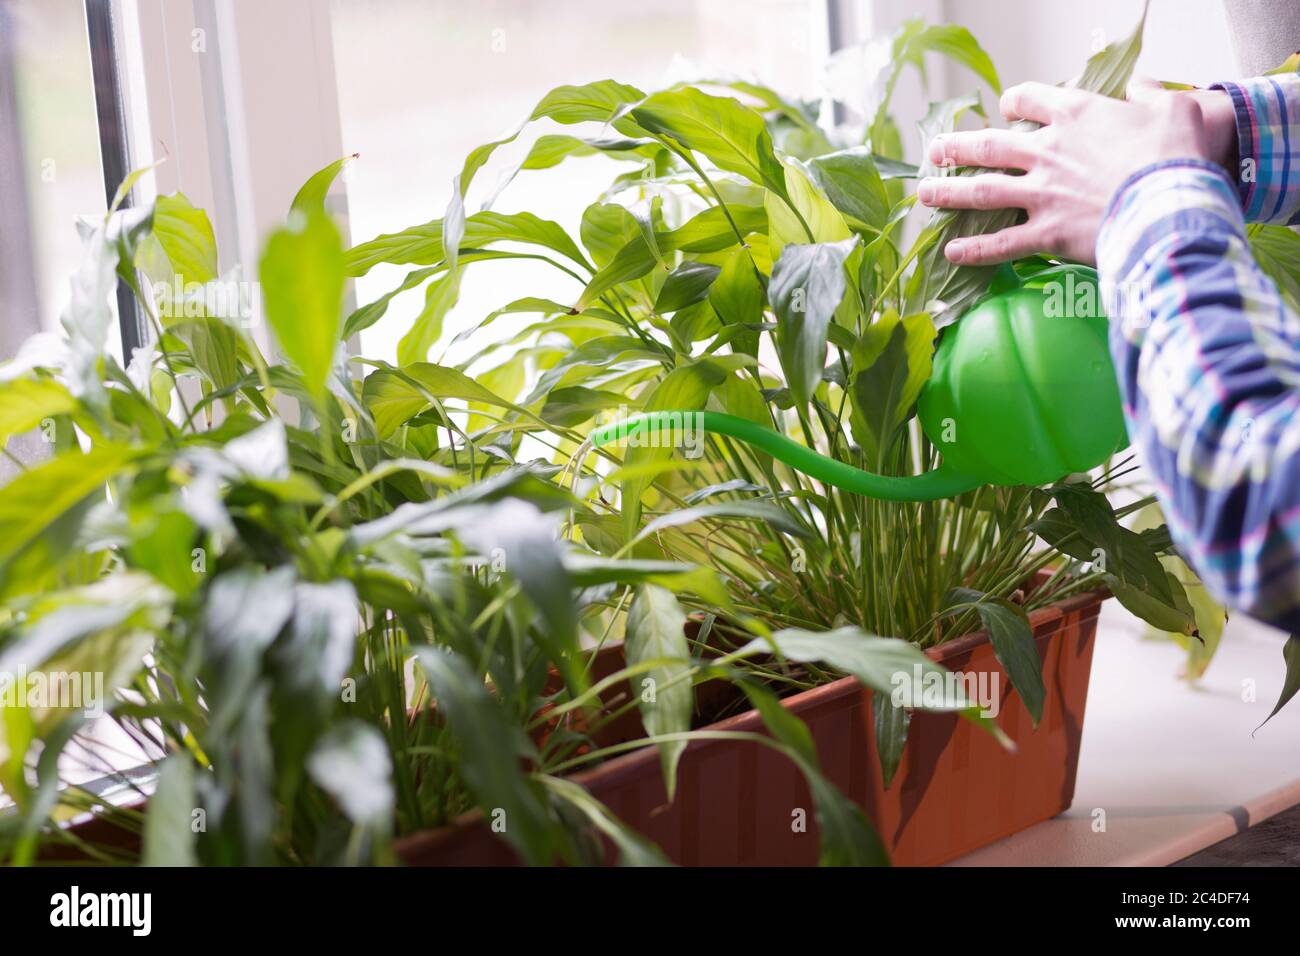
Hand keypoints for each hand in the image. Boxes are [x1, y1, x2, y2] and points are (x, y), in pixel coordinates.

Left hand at [916, 80, 1238, 265]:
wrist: (1171, 204)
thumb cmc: (1176, 156)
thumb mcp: (1172, 109)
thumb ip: (1150, 95)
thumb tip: (1142, 84)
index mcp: (1075, 115)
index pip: (1029, 99)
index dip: (1014, 102)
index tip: (1006, 109)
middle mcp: (1048, 152)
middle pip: (989, 145)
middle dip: (957, 148)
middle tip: (934, 152)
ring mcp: (1042, 194)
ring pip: (983, 190)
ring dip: (950, 191)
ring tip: (924, 193)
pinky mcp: (1046, 233)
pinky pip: (1000, 243)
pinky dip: (974, 249)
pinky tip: (952, 252)